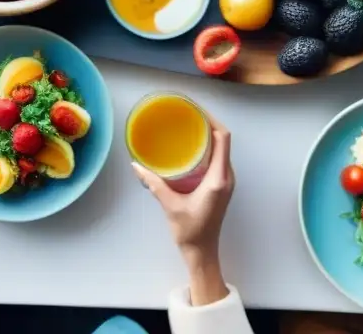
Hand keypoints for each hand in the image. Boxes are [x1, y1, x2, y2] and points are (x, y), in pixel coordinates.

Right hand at [133, 118, 233, 262]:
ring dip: (209, 135)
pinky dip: (208, 148)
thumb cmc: (190, 231)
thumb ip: (154, 183)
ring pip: (222, 149)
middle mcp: (226, 177)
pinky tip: (192, 147)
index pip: (223, 139)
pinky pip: (218, 159)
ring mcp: (226, 182)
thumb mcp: (170, 205)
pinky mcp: (221, 186)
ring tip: (188, 126)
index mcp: (218, 179)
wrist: (202, 252)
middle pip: (224, 141)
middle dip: (208, 124)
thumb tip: (136, 165)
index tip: (195, 110)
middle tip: (188, 114)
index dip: (212, 120)